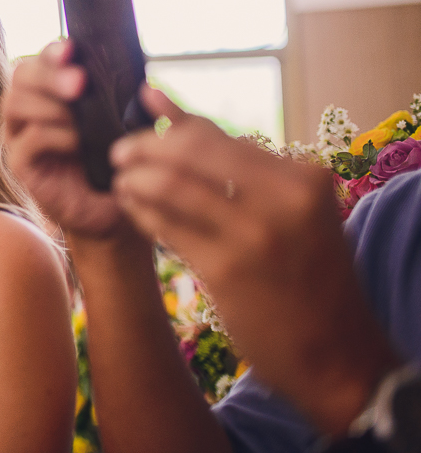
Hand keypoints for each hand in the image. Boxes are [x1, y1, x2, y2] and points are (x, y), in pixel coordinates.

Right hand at [2, 40, 127, 238]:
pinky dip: (54, 135)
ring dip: (49, 104)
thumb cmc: (112, 156)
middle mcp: (27, 108)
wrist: (110, 207)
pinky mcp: (21, 165)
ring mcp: (19, 136)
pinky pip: (28, 140)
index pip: (39, 59)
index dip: (51, 51)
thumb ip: (114, 91)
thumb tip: (132, 62)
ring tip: (78, 115)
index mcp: (47, 91)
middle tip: (80, 83)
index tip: (73, 49)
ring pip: (14, 103)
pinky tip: (78, 141)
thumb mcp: (117, 118)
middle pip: (20, 76)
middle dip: (50, 74)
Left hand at [111, 87, 398, 431]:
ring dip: (135, 179)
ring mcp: (253, 234)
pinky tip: (133, 211)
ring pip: (170, 185)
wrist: (337, 353)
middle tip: (119, 152)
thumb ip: (236, 161)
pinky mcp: (225, 270)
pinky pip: (167, 227)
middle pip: (188, 150)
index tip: (141, 115)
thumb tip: (165, 104)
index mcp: (302, 177)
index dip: (168, 122)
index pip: (214, 132)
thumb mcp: (293, 209)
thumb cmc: (307, 273)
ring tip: (122, 182)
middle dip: (143, 146)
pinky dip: (141, 212)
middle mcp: (282, 198)